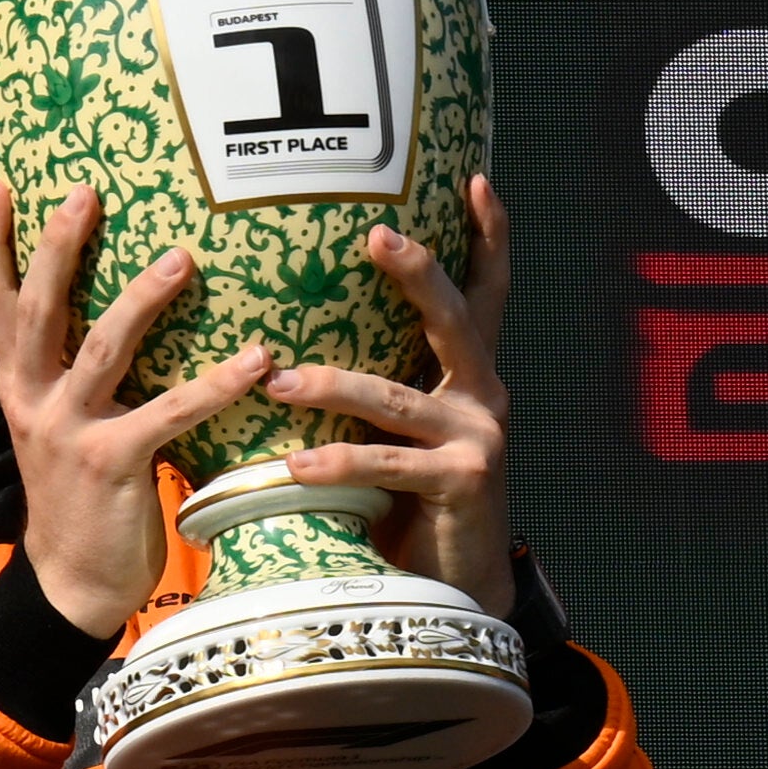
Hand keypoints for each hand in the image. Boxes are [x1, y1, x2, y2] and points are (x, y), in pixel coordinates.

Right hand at [0, 187, 273, 645]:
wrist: (69, 586)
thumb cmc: (81, 499)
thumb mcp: (62, 429)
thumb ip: (79, 377)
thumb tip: (123, 316)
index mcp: (20, 387)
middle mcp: (33, 401)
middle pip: (39, 310)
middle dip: (59, 249)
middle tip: (86, 193)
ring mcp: (69, 432)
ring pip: (102, 349)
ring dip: (143, 300)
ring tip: (183, 258)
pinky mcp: (112, 465)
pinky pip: (168, 413)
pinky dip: (216, 384)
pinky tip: (257, 359)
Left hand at [260, 176, 523, 607]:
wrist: (456, 590)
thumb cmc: (410, 505)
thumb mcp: (398, 434)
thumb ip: (376, 388)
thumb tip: (295, 340)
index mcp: (472, 377)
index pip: (486, 293)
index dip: (488, 236)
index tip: (474, 178)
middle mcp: (485, 396)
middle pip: (453, 319)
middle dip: (415, 274)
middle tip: (374, 237)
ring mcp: (479, 439)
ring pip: (397, 398)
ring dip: (333, 386)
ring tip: (279, 381)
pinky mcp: (462, 484)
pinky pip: (388, 464)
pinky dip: (338, 463)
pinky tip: (295, 466)